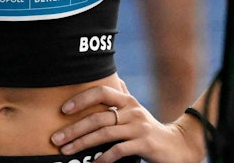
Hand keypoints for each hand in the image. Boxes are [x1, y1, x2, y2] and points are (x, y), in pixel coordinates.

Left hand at [50, 82, 203, 162]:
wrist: (177, 146)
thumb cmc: (148, 128)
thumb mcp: (135, 110)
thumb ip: (122, 97)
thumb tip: (114, 79)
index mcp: (127, 100)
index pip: (101, 92)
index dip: (81, 99)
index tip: (63, 110)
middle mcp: (132, 110)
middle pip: (98, 117)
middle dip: (74, 128)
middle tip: (56, 138)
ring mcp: (138, 127)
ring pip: (104, 133)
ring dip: (82, 143)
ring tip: (66, 151)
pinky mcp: (144, 143)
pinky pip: (118, 150)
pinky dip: (103, 158)